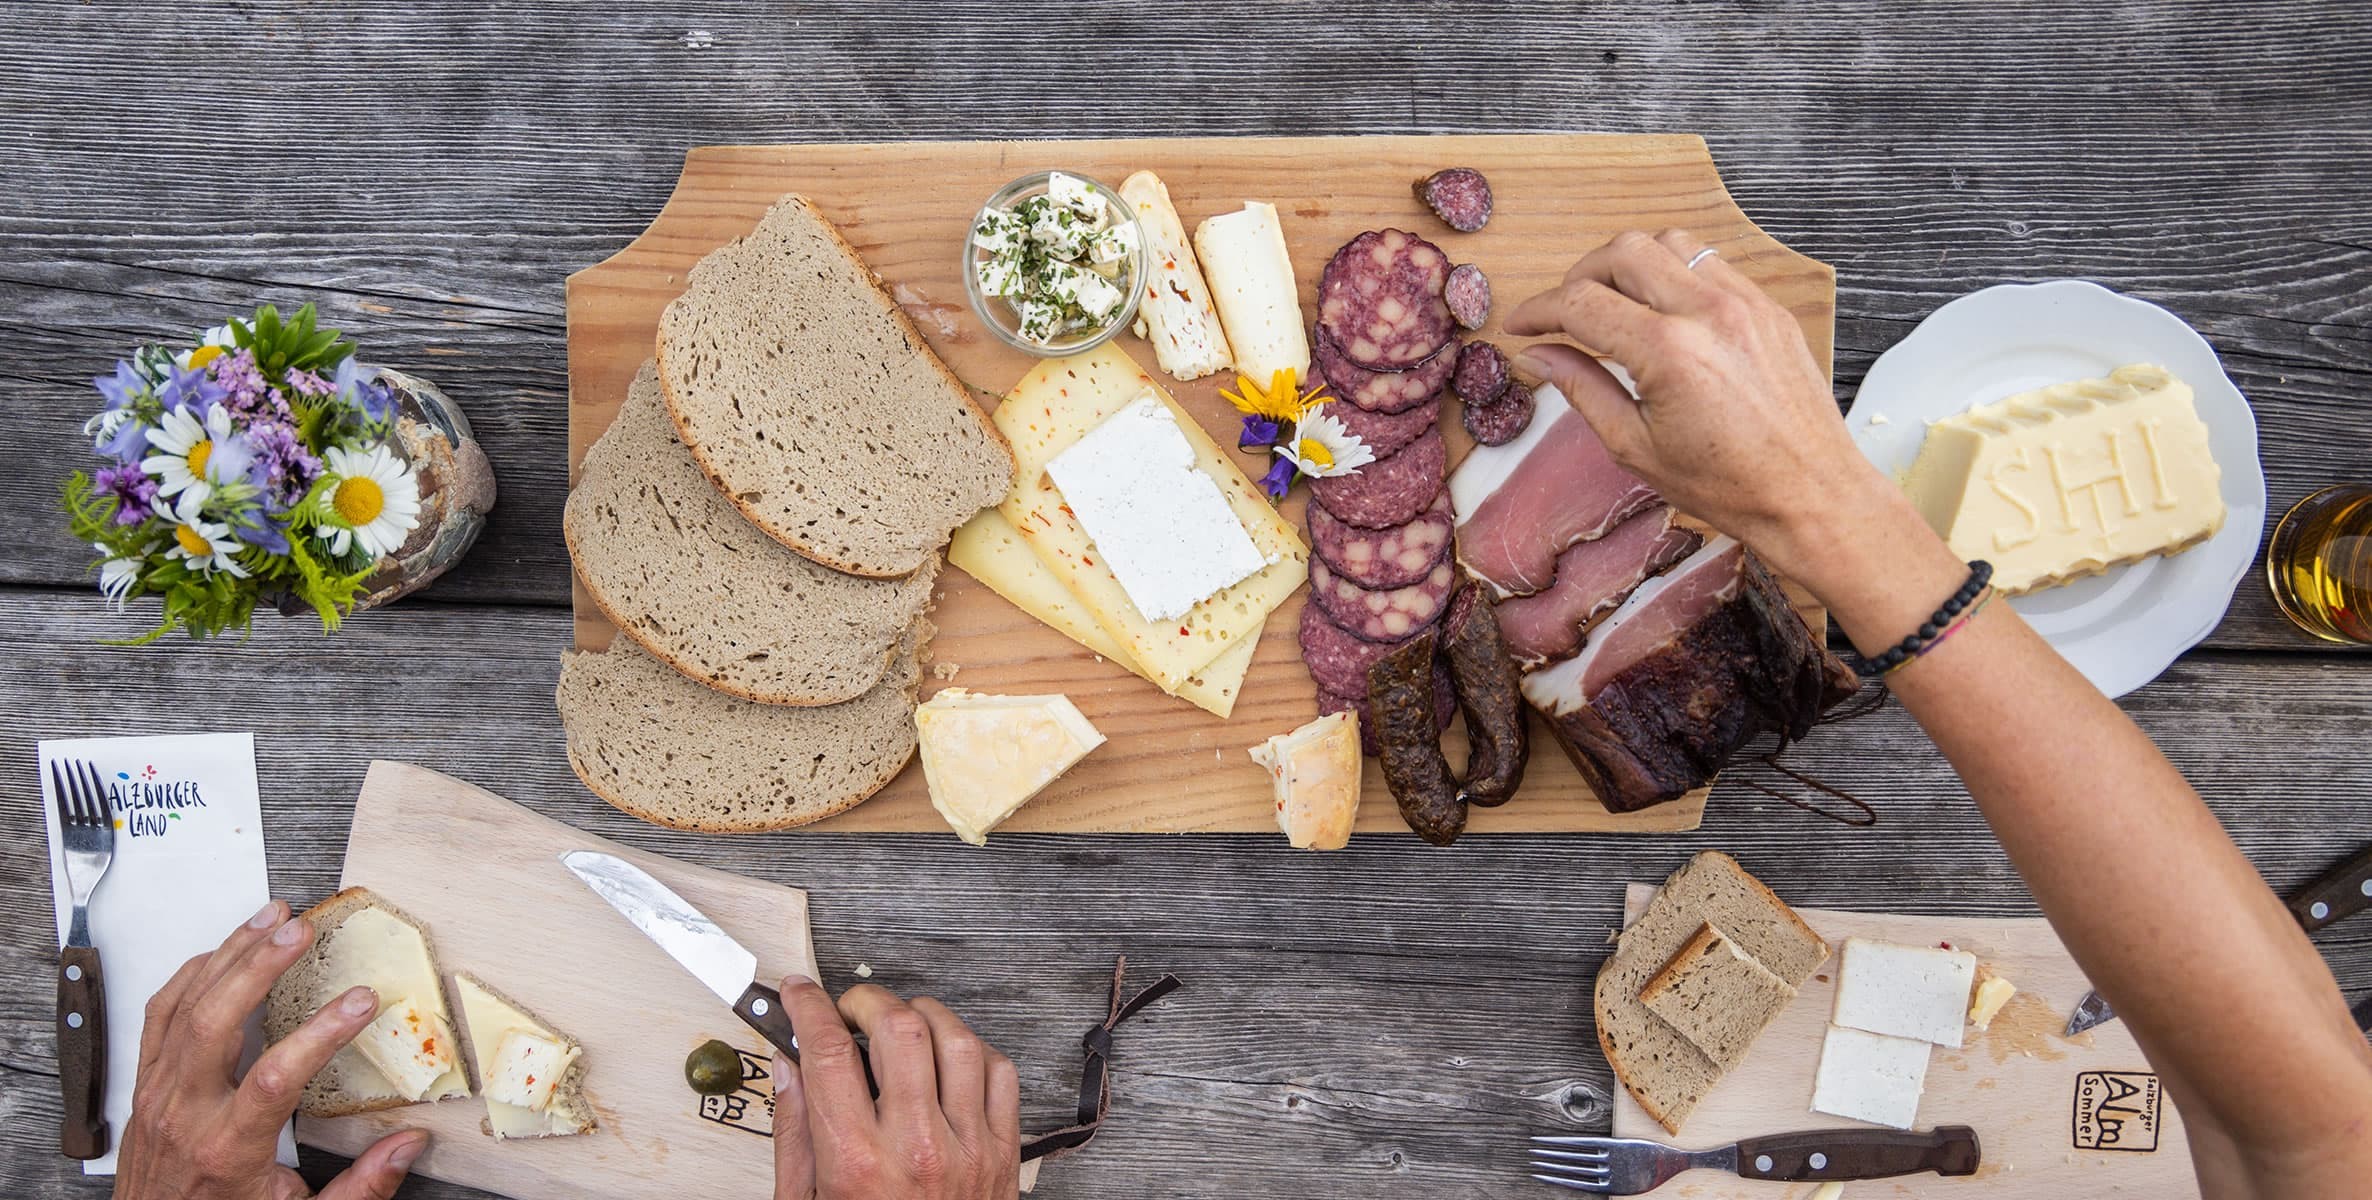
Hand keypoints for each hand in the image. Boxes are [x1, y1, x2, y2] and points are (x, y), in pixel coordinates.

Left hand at [114, 900, 426, 1199]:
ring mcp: (159, 1095)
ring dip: (230, 955)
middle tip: (301, 931)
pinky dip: (190, 975)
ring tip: (271, 918)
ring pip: (185, 1007)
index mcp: (227, 1149)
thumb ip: (360, 1188)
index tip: (361, 1002)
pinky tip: (221, 952)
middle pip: (214, 1022)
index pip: (275, 1077)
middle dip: (260, 967)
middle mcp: (185, 1114)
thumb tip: (408, 1146)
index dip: (321, 1033)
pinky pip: (159, 1015)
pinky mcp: (146, 1084)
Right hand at [772, 979, 1019, 1199]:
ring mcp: (968, 1147)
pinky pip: (1000, 1071)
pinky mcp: (1003, 1152)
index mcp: (857, 1162)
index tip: (798, 994)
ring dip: (923, 1017)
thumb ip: (796, 1132)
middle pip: (900, 1029)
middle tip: (848, 1010)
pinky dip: (972, 1050)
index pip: (828, 1052)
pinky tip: (947, 1060)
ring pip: (956, 1039)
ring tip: (899, 1028)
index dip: (808, 1006)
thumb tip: (789, 1066)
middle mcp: (917, 1148)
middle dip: (867, 1001)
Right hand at [1506, 228, 1913, 591]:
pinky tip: (1663, 312)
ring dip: (1630, 264)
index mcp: (1668, 352)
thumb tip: (1536, 356)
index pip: (1581, 303)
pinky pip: (1711, 264)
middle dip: (1580, 275)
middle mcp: (1708, 312)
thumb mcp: (1635, 447)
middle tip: (1564, 313)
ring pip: (1670, 242)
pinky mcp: (1769, 307)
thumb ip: (1581, 389)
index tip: (1521, 325)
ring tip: (1614, 304)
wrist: (1810, 494)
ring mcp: (1746, 302)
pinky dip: (1675, 274)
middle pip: (1623, 251)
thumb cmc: (1727, 485)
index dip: (1538, 310)